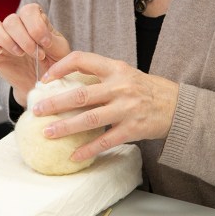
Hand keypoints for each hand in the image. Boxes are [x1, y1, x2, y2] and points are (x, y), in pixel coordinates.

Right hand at [0, 3, 70, 105]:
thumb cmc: (52, 65)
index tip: (46, 44)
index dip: (36, 26)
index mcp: (33, 20)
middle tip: (35, 54)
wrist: (41, 85)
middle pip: (10, 19)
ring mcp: (0, 38)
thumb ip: (53, 41)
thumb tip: (41, 36)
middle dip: (24, 38)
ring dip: (5, 39)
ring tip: (19, 54)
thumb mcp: (60, 53)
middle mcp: (15, 26)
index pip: (28, 10)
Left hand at [34, 51, 179, 162]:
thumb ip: (100, 76)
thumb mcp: (124, 74)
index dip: (60, 67)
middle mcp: (120, 86)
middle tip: (37, 110)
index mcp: (115, 68)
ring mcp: (126, 108)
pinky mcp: (133, 129)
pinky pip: (105, 141)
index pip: (82, 59)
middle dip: (55, 103)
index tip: (45, 78)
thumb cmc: (146, 89)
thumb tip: (67, 83)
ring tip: (48, 133)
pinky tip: (74, 156)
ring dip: (66, 127)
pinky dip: (88, 149)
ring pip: (90, 119)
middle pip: (81, 94)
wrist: (178, 106)